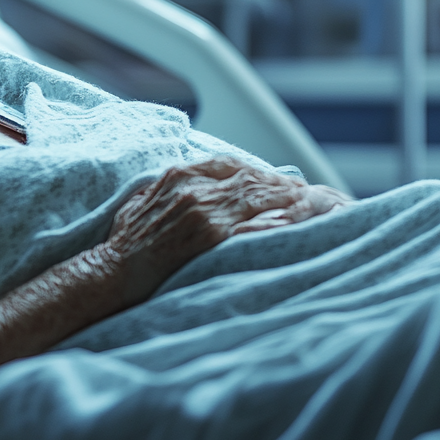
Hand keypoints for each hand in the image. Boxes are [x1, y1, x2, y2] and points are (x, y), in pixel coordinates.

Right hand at [98, 157, 348, 304]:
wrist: (110, 274)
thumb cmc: (127, 244)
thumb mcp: (148, 200)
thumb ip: (178, 187)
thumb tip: (205, 183)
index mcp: (183, 175)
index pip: (239, 166)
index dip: (269, 177)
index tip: (290, 188)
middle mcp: (198, 189)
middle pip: (259, 180)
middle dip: (294, 190)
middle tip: (324, 200)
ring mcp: (207, 214)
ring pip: (266, 198)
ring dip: (300, 203)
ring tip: (329, 212)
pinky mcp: (213, 239)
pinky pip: (260, 227)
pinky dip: (286, 225)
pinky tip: (307, 229)